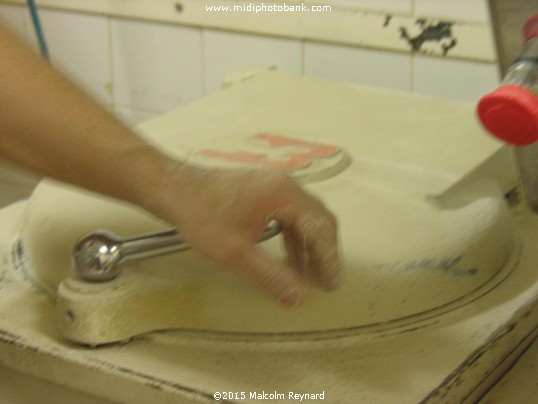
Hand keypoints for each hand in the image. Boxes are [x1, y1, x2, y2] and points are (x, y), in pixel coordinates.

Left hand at [150, 164, 341, 307]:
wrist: (175, 189)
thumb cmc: (202, 217)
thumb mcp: (236, 253)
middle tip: (326, 282)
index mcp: (285, 194)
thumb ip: (270, 276)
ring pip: (304, 218)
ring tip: (310, 276)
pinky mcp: (264, 190)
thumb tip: (297, 299)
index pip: (320, 228)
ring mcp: (275, 185)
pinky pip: (289, 215)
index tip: (332, 284)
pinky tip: (291, 258)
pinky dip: (294, 238)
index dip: (328, 259)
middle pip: (318, 219)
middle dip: (323, 253)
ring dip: (309, 246)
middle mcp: (286, 185)